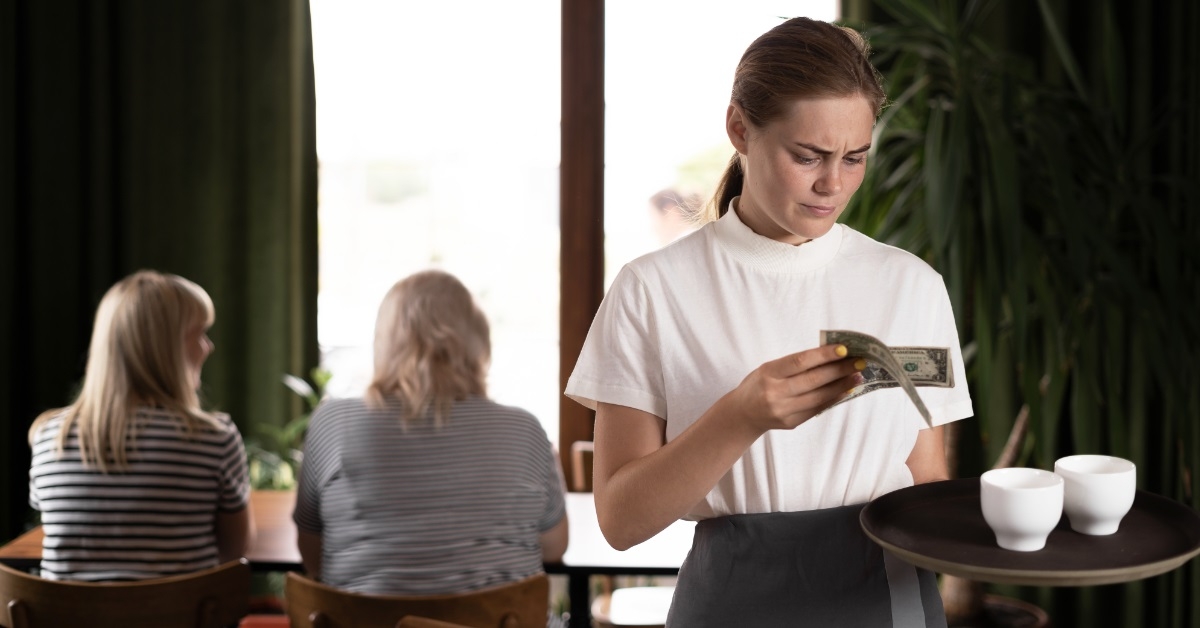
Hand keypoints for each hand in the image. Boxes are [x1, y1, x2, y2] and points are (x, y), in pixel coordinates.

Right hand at [723, 344, 863, 433]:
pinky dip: (833, 398)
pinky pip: (817, 409)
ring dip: (841, 386)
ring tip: (857, 376)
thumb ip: (794, 365)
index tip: (844, 349)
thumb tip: (829, 356)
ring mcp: (783, 410)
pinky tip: (845, 390)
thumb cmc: (758, 385)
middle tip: (859, 362)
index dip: (823, 355)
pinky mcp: (791, 423)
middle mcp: (775, 393)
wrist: (742, 414)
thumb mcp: (769, 368)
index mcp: (769, 373)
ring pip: (819, 396)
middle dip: (839, 370)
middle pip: (813, 380)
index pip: (800, 362)